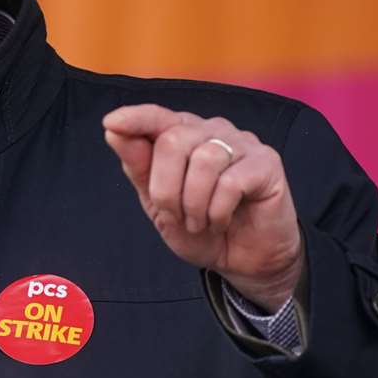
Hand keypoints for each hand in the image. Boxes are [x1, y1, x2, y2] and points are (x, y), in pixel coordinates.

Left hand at [103, 104, 302, 310]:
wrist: (242, 261)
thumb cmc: (200, 228)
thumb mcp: (158, 204)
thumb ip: (139, 167)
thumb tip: (113, 131)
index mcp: (183, 135)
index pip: (157, 117)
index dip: (135, 118)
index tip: (111, 123)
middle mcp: (212, 131)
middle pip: (173, 141)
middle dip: (166, 189)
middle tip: (176, 217)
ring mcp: (242, 143)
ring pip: (204, 160)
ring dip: (194, 204)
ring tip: (200, 223)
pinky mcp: (267, 163)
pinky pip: (231, 181)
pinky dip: (218, 211)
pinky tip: (221, 221)